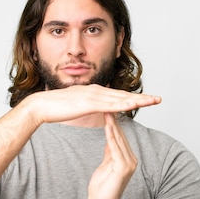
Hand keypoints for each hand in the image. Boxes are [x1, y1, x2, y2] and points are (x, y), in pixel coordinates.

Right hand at [24, 85, 160, 124]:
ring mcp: (93, 95)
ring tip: (153, 102)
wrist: (41, 106)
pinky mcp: (89, 103)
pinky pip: (110, 105)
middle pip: (123, 95)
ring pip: (120, 99)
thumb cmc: (54, 108)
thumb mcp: (75, 106)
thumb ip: (85, 105)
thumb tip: (91, 108)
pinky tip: (134, 105)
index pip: (117, 96)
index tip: (146, 100)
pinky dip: (124, 105)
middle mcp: (96, 90)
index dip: (132, 97)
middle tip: (158, 99)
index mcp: (93, 92)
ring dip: (138, 100)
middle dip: (142, 97)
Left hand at [88, 112, 136, 198]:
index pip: (119, 136)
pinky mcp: (123, 169)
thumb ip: (110, 152)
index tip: (106, 107)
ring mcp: (129, 164)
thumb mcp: (105, 165)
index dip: (113, 121)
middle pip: (121, 135)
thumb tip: (110, 139)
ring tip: (107, 109)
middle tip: (108, 102)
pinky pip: (116, 149)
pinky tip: (107, 126)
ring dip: (112, 124)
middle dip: (114, 119)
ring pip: (119, 140)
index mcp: (126, 158)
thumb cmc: (102, 189)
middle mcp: (131, 159)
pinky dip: (111, 137)